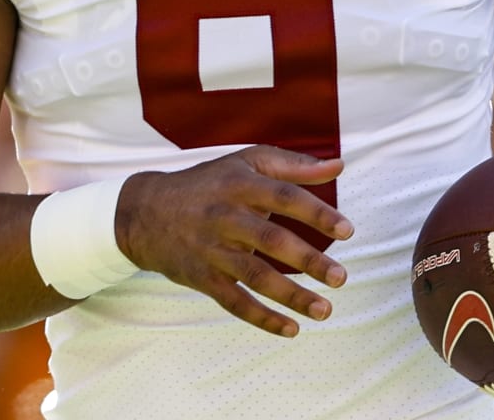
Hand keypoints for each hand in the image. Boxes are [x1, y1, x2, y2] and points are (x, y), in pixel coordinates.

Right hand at [115, 145, 353, 338]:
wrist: (145, 212)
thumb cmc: (208, 184)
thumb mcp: (245, 163)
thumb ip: (293, 165)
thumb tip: (340, 165)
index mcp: (241, 184)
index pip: (284, 196)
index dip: (316, 213)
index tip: (347, 231)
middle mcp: (226, 216)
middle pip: (271, 239)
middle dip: (308, 260)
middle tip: (340, 278)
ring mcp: (213, 249)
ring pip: (255, 276)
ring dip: (292, 296)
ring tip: (325, 310)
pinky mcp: (202, 277)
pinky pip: (234, 302)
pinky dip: (262, 318)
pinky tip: (291, 330)